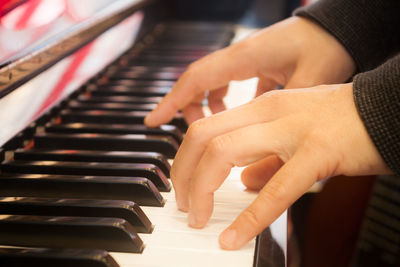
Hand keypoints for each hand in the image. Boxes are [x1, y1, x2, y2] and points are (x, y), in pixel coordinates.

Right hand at [145, 16, 355, 126]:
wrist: (341, 28)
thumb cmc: (327, 47)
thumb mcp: (308, 84)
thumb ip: (283, 120)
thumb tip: (262, 163)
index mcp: (245, 57)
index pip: (196, 80)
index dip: (172, 102)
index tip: (152, 121)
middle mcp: (239, 57)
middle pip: (197, 83)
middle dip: (187, 110)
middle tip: (191, 140)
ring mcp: (246, 60)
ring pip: (211, 84)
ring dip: (206, 107)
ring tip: (214, 131)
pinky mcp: (256, 65)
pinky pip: (228, 83)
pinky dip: (224, 101)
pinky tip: (238, 115)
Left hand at [170, 83, 390, 249]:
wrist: (388, 109)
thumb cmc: (342, 121)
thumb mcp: (293, 132)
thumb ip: (265, 157)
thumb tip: (244, 182)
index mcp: (261, 107)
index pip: (204, 128)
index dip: (183, 159)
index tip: (181, 184)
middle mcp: (268, 112)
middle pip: (202, 137)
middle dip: (182, 174)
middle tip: (183, 204)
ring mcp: (291, 130)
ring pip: (224, 153)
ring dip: (202, 190)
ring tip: (199, 217)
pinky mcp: (317, 153)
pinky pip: (275, 190)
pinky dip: (248, 219)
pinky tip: (232, 238)